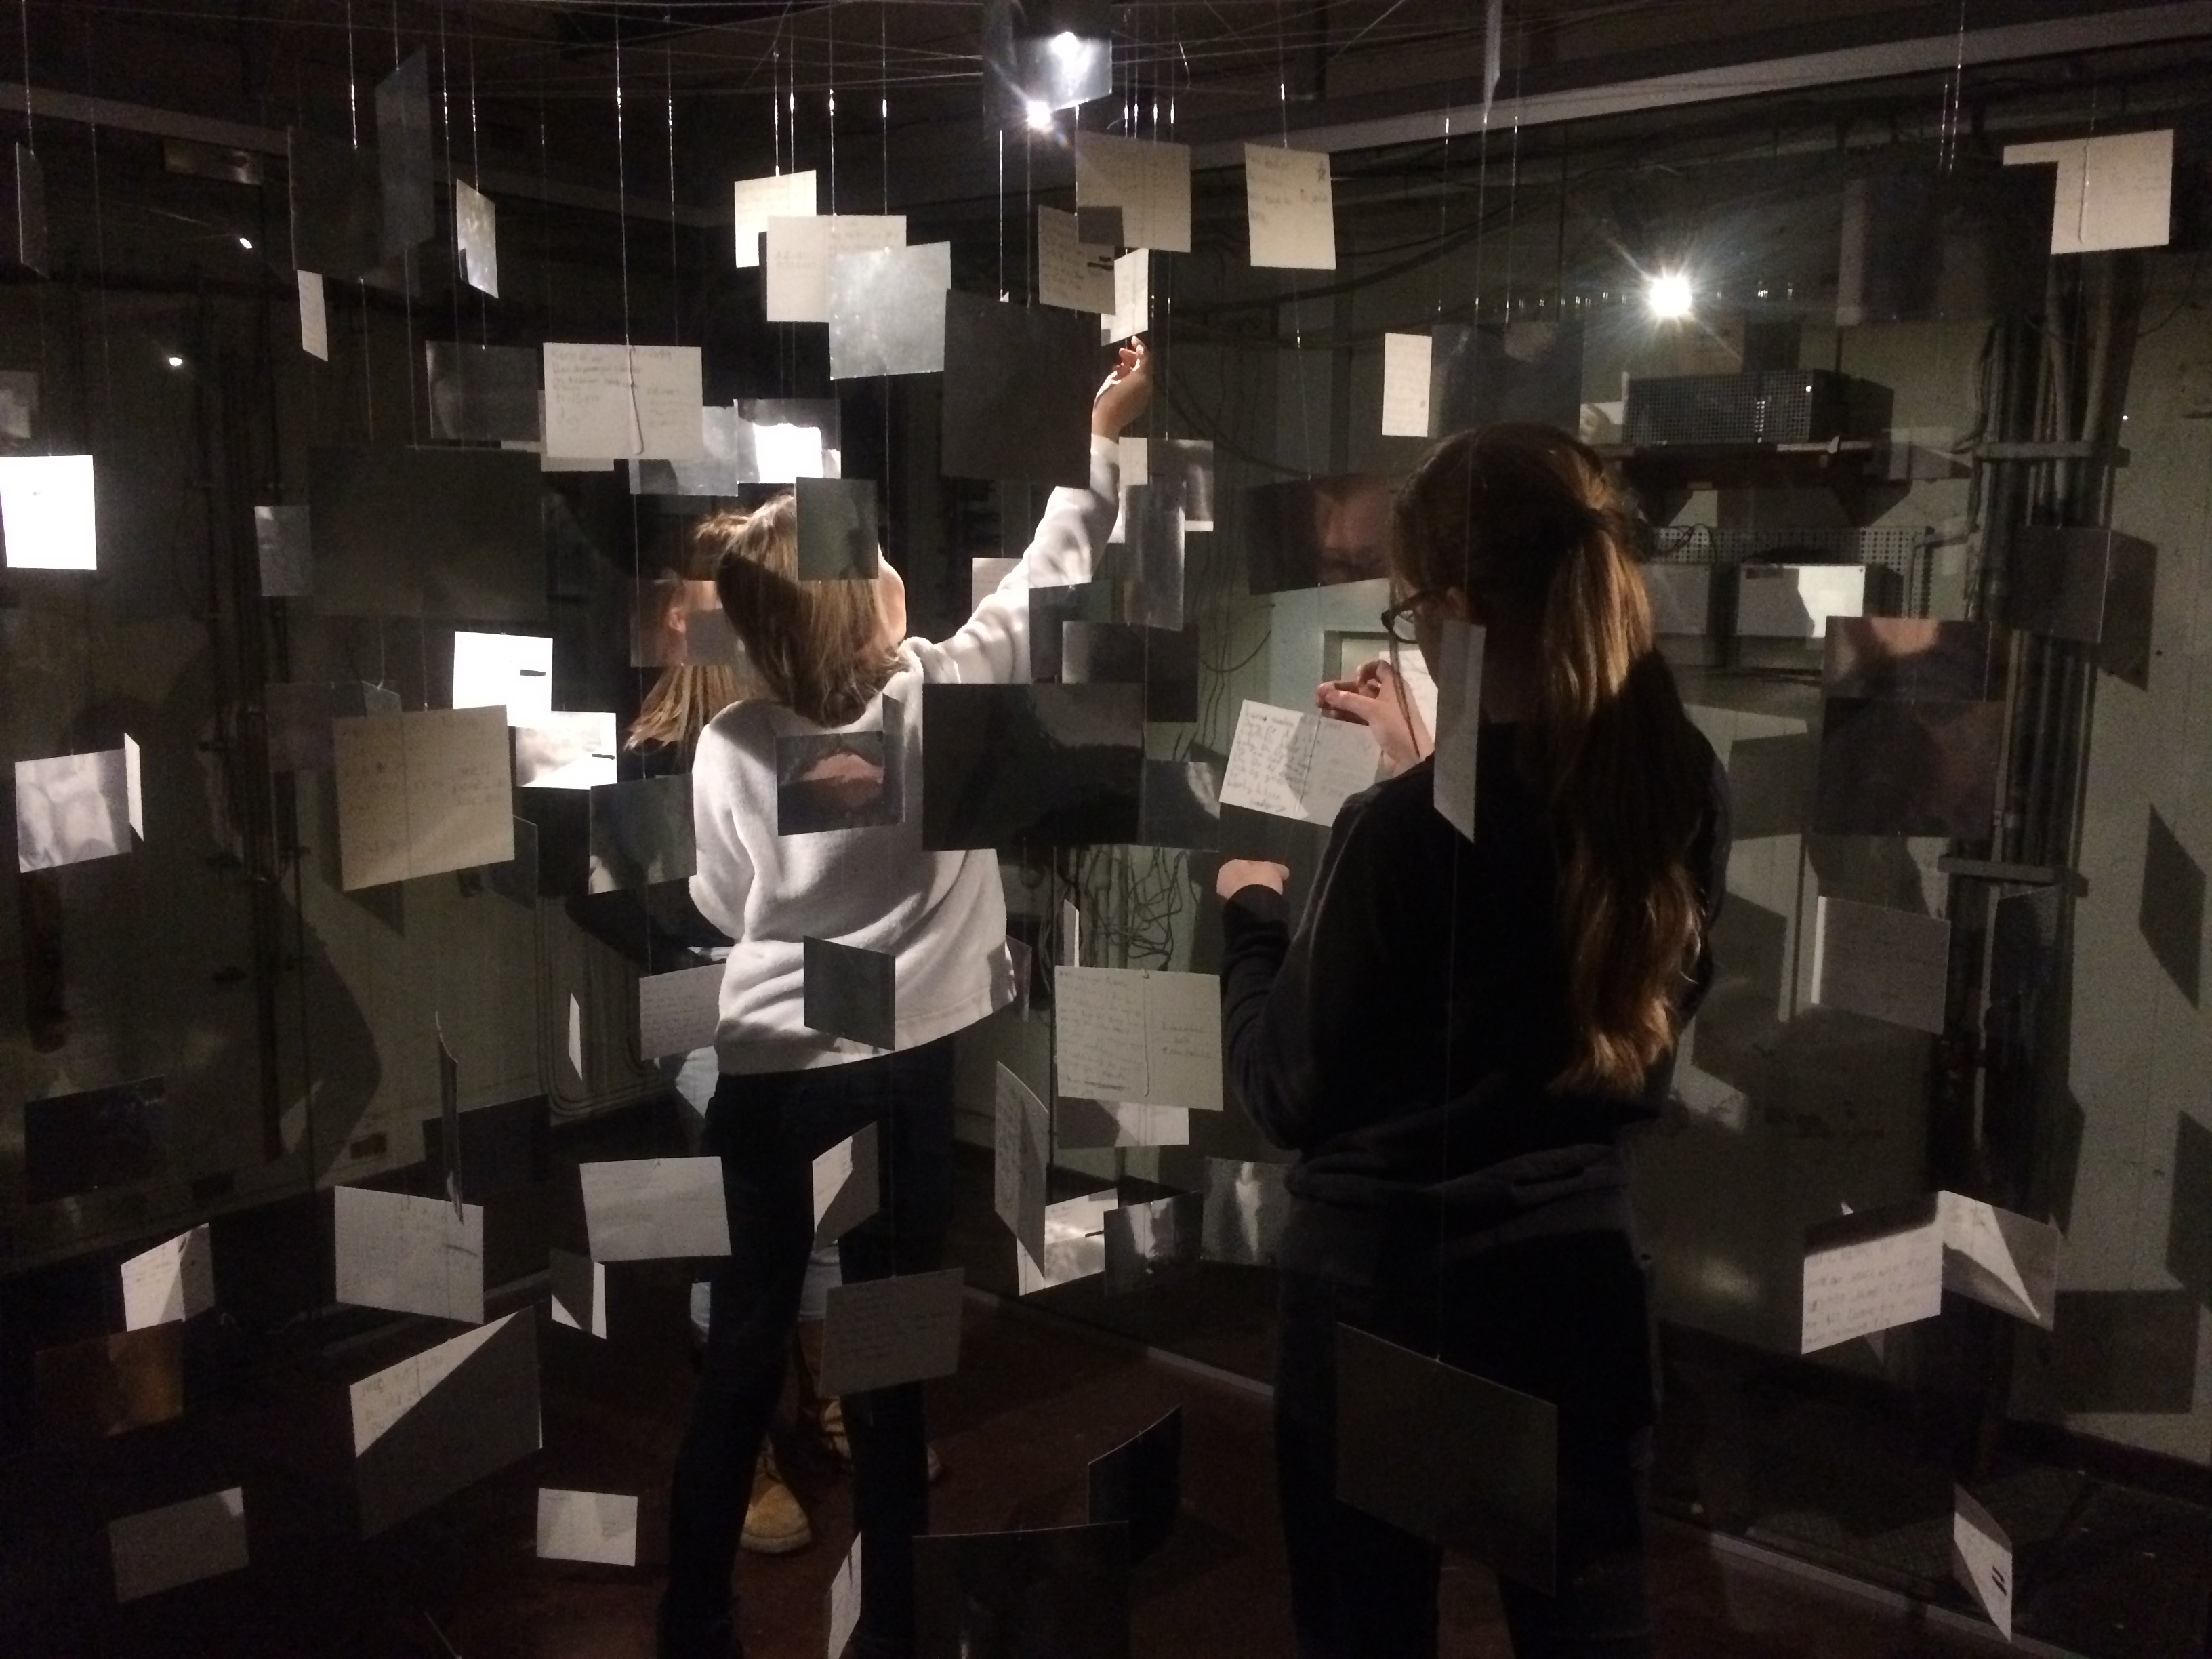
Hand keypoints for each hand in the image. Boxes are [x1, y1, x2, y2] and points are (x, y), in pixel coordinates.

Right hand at [1090, 337, 1151, 436]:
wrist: (1107, 423)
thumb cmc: (1107, 399)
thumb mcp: (1112, 379)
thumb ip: (1122, 368)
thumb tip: (1125, 364)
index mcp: (1141, 378)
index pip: (1145, 357)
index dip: (1140, 346)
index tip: (1132, 339)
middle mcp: (1147, 386)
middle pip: (1144, 366)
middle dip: (1133, 357)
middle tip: (1120, 353)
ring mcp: (1145, 396)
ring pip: (1141, 376)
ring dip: (1131, 368)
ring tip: (1118, 364)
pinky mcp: (1140, 403)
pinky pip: (1139, 386)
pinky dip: (1131, 379)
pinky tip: (1119, 377)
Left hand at [1216, 859, 1288, 901]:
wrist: (1253, 904)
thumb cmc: (1260, 879)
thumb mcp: (1273, 869)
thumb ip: (1277, 869)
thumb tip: (1284, 872)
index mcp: (1229, 866)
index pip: (1245, 865)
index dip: (1258, 869)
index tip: (1269, 875)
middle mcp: (1222, 881)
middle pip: (1241, 880)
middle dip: (1253, 883)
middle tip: (1268, 886)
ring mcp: (1225, 898)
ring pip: (1241, 894)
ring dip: (1252, 894)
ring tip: (1266, 898)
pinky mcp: (1230, 912)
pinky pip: (1243, 905)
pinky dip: (1251, 905)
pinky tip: (1261, 906)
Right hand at [1317, 658, 1431, 777]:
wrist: (1410, 758)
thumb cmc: (1395, 726)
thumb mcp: (1372, 710)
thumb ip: (1349, 700)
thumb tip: (1326, 692)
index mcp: (1393, 685)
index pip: (1379, 667)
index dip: (1365, 669)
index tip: (1354, 679)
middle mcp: (1388, 695)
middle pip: (1362, 686)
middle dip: (1342, 688)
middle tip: (1320, 694)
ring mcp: (1382, 711)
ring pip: (1358, 702)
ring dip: (1340, 702)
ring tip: (1319, 705)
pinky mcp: (1377, 726)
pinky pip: (1359, 716)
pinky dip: (1346, 714)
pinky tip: (1330, 716)